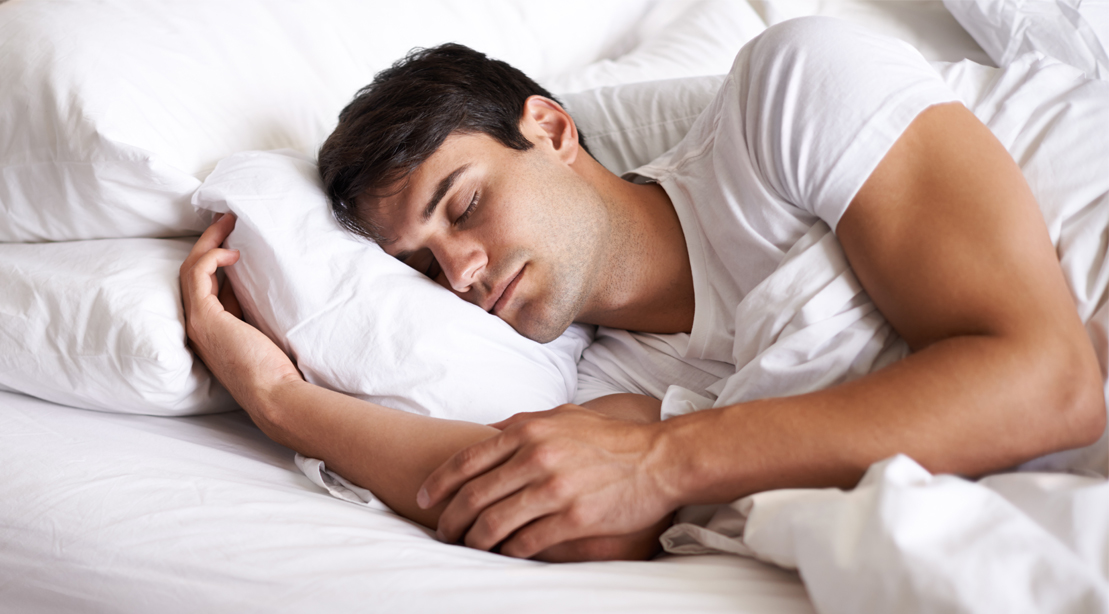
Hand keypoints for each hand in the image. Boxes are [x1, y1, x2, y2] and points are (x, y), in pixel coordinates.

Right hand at [179, 214, 301, 418]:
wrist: (275, 396)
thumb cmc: (278, 371)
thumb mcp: (265, 332)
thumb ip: (257, 312)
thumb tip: (264, 284)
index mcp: (214, 329)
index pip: (207, 286)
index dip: (218, 259)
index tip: (235, 238)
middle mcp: (199, 325)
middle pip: (194, 273)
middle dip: (209, 242)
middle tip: (227, 218)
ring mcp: (197, 322)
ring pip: (191, 269)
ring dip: (208, 241)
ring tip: (228, 220)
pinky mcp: (204, 318)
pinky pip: (197, 273)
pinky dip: (212, 256)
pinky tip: (234, 251)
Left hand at [418, 405, 677, 558]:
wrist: (659, 459)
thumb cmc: (610, 438)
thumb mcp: (563, 416)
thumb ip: (522, 423)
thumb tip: (487, 432)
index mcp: (528, 431)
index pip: (467, 461)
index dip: (438, 484)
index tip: (424, 499)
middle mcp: (536, 458)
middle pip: (473, 497)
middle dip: (450, 520)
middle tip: (442, 532)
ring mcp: (554, 490)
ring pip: (493, 524)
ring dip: (474, 541)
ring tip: (468, 547)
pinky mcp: (573, 519)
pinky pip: (525, 543)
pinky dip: (507, 552)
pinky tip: (503, 554)